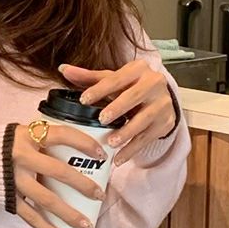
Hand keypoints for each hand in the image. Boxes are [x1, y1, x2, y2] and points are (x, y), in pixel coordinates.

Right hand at [11, 123, 108, 227]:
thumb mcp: (17, 135)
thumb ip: (40, 141)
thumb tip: (70, 148)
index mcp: (26, 135)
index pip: (62, 135)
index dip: (84, 143)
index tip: (101, 154)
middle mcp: (20, 157)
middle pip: (58, 171)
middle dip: (83, 184)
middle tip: (100, 195)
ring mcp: (14, 179)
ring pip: (47, 200)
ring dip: (70, 214)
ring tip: (87, 225)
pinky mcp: (7, 198)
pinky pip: (31, 217)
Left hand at [58, 60, 175, 164]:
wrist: (161, 98)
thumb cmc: (130, 87)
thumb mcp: (112, 79)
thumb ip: (88, 77)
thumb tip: (63, 69)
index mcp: (138, 69)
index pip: (117, 78)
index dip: (100, 88)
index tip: (84, 99)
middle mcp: (154, 84)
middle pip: (135, 96)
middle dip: (118, 107)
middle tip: (102, 119)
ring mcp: (162, 104)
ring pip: (144, 119)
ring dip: (127, 132)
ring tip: (111, 142)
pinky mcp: (165, 122)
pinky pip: (148, 138)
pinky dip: (133, 149)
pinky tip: (119, 158)